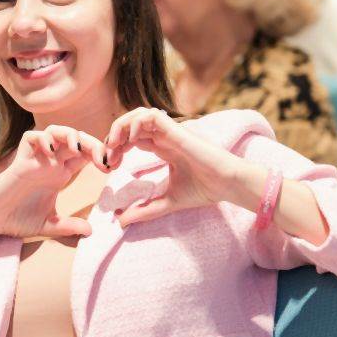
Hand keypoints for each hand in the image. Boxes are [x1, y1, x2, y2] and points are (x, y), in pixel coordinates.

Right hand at [0, 126, 108, 268]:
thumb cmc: (16, 220)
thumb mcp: (49, 225)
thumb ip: (68, 226)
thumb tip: (90, 231)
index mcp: (59, 174)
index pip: (84, 154)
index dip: (100, 154)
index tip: (111, 167)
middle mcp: (49, 163)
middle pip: (74, 139)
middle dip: (92, 143)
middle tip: (103, 158)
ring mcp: (35, 159)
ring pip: (54, 131)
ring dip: (69, 134)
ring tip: (77, 148)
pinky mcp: (20, 161)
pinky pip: (30, 137)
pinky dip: (42, 139)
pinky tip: (50, 152)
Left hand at [104, 108, 241, 225]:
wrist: (228, 185)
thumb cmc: (205, 189)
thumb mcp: (167, 202)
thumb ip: (144, 210)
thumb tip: (121, 222)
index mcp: (162, 147)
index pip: (132, 138)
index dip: (116, 147)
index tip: (110, 166)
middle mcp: (164, 137)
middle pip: (131, 123)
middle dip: (113, 136)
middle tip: (108, 157)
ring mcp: (170, 132)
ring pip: (138, 114)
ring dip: (122, 126)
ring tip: (115, 145)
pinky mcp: (177, 131)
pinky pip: (152, 115)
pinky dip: (136, 123)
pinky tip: (131, 141)